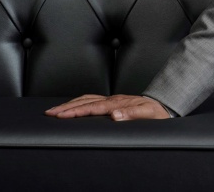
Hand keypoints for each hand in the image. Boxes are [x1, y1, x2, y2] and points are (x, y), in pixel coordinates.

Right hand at [45, 94, 170, 119]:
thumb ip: (133, 113)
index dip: (76, 111)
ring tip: (55, 109)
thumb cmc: (156, 112)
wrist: (164, 105)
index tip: (61, 115)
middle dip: (66, 107)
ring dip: (70, 103)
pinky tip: (73, 104)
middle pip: (85, 101)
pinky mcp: (113, 100)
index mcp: (118, 103)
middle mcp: (113, 99)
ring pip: (87, 98)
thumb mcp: (149, 115)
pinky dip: (79, 101)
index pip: (93, 107)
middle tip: (49, 112)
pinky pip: (92, 99)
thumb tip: (115, 114)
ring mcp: (112, 99)